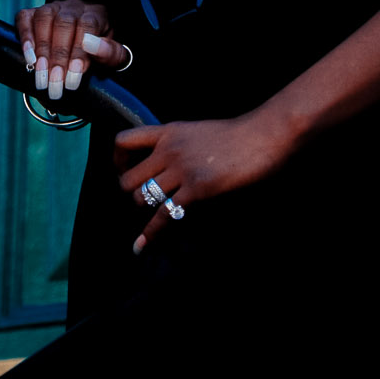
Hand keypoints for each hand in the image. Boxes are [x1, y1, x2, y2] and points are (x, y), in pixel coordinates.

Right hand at [14, 0, 125, 103]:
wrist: (88, 44)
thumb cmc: (101, 51)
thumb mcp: (115, 56)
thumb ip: (111, 53)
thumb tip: (91, 45)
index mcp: (97, 13)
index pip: (87, 25)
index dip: (79, 51)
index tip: (74, 77)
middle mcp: (74, 6)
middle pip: (63, 23)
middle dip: (59, 56)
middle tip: (56, 84)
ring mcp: (53, 7)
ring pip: (44, 17)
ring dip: (42, 49)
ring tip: (41, 74)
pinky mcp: (34, 13)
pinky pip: (25, 18)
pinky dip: (25, 36)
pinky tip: (28, 58)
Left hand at [116, 110, 297, 250]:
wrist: (262, 135)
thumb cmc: (238, 135)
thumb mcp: (198, 132)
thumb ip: (179, 145)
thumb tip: (168, 164)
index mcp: (168, 132)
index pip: (124, 141)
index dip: (117, 161)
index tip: (124, 172)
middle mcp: (168, 149)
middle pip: (128, 178)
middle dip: (131, 194)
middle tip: (143, 201)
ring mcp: (181, 169)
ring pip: (142, 197)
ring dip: (145, 211)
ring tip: (152, 219)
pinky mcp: (196, 189)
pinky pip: (164, 215)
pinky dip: (151, 234)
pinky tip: (141, 247)